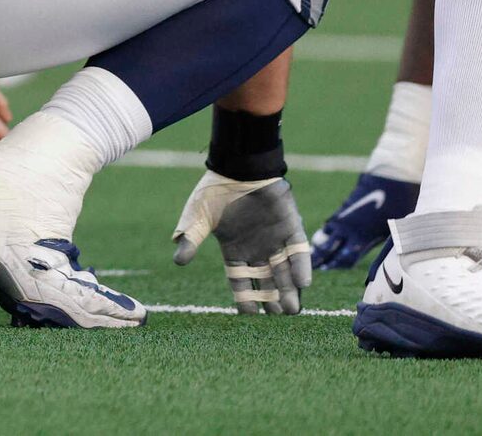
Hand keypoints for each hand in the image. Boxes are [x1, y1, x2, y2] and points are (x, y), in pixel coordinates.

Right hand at [173, 170, 311, 313]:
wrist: (239, 165)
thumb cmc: (216, 190)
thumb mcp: (198, 216)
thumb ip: (190, 238)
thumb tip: (178, 261)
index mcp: (234, 249)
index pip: (240, 280)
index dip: (245, 297)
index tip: (249, 315)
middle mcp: (257, 249)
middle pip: (266, 281)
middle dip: (272, 300)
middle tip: (277, 317)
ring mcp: (275, 240)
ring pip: (285, 272)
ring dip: (290, 290)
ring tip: (293, 310)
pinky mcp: (291, 228)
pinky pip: (299, 251)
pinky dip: (302, 266)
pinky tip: (303, 282)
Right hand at [308, 170, 418, 270]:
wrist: (390, 180)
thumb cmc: (400, 206)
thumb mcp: (399, 230)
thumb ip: (393, 247)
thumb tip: (396, 264)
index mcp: (363, 236)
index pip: (346, 257)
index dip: (337, 264)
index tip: (326, 270)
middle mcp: (350, 228)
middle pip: (330, 247)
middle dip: (320, 258)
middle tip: (310, 266)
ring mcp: (345, 218)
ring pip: (326, 235)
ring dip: (318, 246)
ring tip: (310, 256)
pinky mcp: (344, 209)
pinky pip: (329, 225)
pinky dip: (323, 234)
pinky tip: (319, 239)